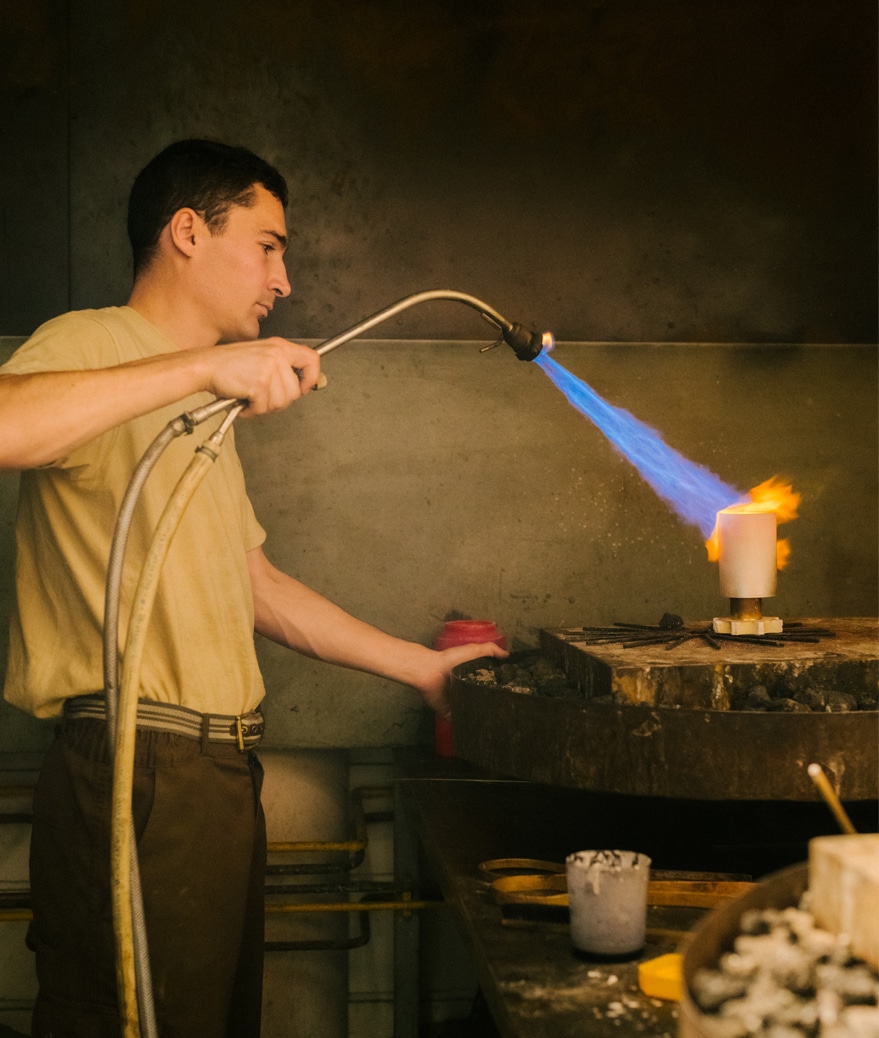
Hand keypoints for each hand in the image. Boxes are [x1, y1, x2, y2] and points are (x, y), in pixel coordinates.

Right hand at [205, 337, 321, 414]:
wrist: (205, 366)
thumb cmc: (228, 364)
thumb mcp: (260, 354)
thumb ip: (280, 366)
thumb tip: (297, 386)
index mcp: (280, 346)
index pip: (312, 359)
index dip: (311, 378)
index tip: (303, 387)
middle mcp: (277, 356)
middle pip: (294, 392)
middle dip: (278, 400)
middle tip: (262, 396)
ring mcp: (269, 369)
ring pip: (280, 403)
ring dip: (264, 406)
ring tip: (251, 397)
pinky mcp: (259, 384)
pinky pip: (263, 408)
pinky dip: (252, 410)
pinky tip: (244, 401)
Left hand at [416, 641, 508, 718]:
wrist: (430, 672)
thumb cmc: (451, 660)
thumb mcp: (473, 650)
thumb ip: (490, 650)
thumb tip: (507, 655)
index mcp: (472, 677)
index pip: (489, 684)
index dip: (499, 688)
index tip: (513, 694)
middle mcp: (466, 691)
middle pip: (483, 700)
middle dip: (493, 705)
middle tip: (508, 712)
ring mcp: (458, 703)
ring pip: (473, 713)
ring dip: (482, 717)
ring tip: (498, 723)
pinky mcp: (449, 713)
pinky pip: (460, 722)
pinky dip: (467, 726)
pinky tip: (480, 730)